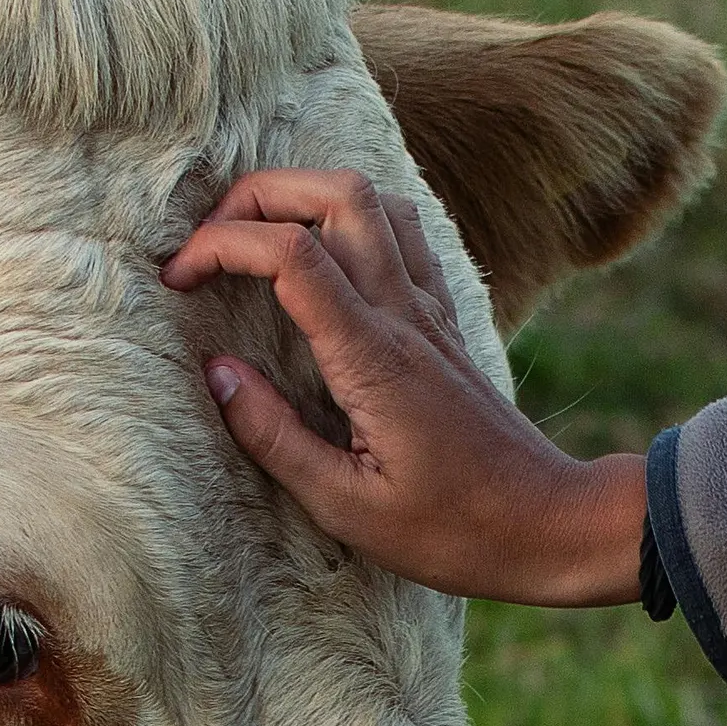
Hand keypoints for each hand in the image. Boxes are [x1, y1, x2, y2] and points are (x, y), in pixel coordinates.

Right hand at [163, 169, 647, 606]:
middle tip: (209, 242)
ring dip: (306, 197)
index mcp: (373, 358)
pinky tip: (321, 258)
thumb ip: (274, 438)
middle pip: (336, 194)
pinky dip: (350, 220)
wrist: (548, 525)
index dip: (221, 246)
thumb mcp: (347, 508)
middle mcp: (405, 316)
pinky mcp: (444, 320)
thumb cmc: (454, 531)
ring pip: (373, 201)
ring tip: (256, 240)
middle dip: (258, 195)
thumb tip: (215, 374)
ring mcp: (431, 310)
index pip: (290, 255)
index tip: (178, 281)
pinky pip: (401, 234)